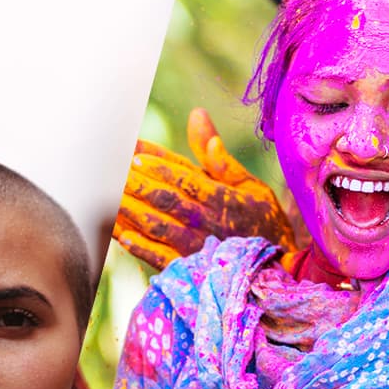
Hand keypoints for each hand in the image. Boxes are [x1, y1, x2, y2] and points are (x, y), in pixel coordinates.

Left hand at [112, 109, 295, 270]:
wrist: (278, 272)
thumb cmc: (264, 223)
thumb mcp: (250, 186)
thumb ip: (219, 157)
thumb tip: (196, 116)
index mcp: (222, 198)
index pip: (184, 177)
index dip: (159, 165)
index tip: (134, 152)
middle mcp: (207, 222)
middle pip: (166, 200)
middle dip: (139, 184)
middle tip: (115, 170)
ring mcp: (197, 247)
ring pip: (158, 226)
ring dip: (131, 212)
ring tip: (109, 197)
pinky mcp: (190, 269)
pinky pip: (161, 258)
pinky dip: (140, 248)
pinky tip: (120, 235)